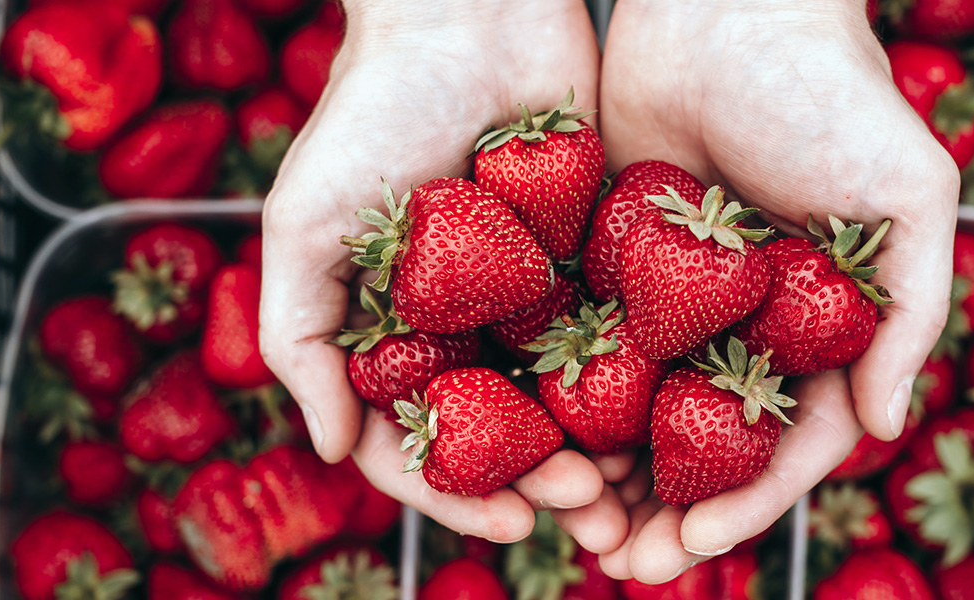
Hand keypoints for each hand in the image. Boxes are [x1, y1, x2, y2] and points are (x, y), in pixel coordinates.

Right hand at [258, 0, 605, 542]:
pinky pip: (620, 330)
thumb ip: (300, 340)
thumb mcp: (304, 225)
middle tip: (592, 509)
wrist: (468, 14)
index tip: (511, 523)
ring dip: (602, 450)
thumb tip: (330, 451)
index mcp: (398, 331)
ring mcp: (532, 293)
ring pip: (571, 396)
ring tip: (636, 487)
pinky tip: (673, 414)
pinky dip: (641, 379)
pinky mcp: (593, 254)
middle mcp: (466, 323)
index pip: (426, 439)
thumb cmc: (370, 112)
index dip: (462, 492)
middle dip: (546, 483)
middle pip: (509, 432)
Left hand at [595, 0, 959, 581]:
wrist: (728, 6)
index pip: (788, 442)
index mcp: (820, 327)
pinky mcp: (613, 263)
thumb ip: (910, 312)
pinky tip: (536, 440)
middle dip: (669, 510)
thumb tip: (891, 426)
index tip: (696, 548)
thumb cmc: (832, 91)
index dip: (747, 504)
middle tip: (623, 563)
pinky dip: (567, 399)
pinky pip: (588, 344)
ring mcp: (678, 299)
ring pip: (641, 409)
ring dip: (611, 472)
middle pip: (707, 445)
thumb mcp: (907, 198)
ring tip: (573, 522)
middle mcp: (748, 325)